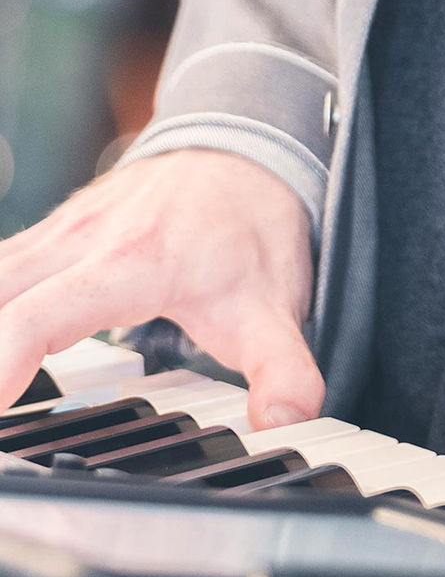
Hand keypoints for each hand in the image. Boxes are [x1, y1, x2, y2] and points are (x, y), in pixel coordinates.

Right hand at [0, 151, 322, 429]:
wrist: (245, 157)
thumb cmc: (253, 230)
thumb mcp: (277, 306)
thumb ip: (284, 368)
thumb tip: (286, 419)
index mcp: (131, 263)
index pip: (40, 315)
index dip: (2, 362)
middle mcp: (81, 242)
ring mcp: (59, 234)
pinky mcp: (49, 236)